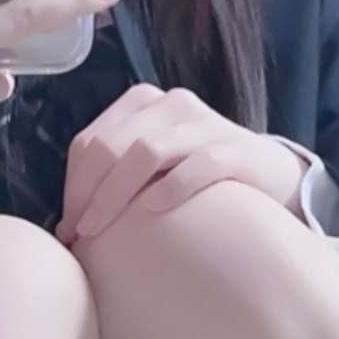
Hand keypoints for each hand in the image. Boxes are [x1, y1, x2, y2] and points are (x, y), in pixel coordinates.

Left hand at [54, 83, 307, 244]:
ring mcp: (205, 124)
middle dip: (86, 193)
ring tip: (100, 231)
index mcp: (143, 103)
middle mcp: (171, 105)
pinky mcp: (236, 150)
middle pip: (111, 145)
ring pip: (146, 152)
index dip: (72, 186)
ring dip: (115, 194)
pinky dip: (171, 188)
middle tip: (79, 235)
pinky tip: (152, 212)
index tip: (67, 229)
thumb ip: (116, 175)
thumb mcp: (154, 165)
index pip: (90, 141)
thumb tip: (68, 223)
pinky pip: (198, 166)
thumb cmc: (199, 178)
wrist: (271, 176)